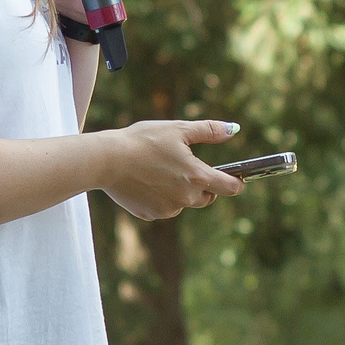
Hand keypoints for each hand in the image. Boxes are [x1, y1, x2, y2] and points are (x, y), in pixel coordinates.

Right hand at [101, 120, 243, 218]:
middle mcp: (186, 198)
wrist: (107, 160)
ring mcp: (168, 210)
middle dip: (203, 185)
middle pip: (207, 197)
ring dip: (179, 191)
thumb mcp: (179, 129)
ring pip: (183, 203)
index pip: (229, 187)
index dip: (236, 183)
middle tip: (188, 167)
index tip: (237, 180)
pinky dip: (159, 197)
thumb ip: (209, 130)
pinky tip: (145, 181)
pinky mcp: (151, 215)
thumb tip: (234, 129)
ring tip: (159, 170)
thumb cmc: (143, 140)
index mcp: (197, 177)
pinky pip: (163, 207)